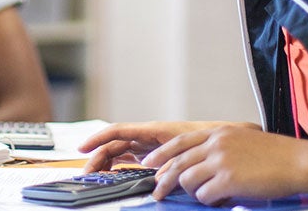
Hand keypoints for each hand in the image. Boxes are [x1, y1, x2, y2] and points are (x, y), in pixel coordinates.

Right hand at [78, 121, 233, 171]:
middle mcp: (147, 137)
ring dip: (105, 163)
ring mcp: (148, 146)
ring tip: (95, 177)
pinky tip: (111, 177)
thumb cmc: (208, 139)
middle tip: (87, 174)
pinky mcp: (153, 156)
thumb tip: (155, 173)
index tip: (82, 148)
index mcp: (152, 130)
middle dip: (97, 157)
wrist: (225, 139)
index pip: (118, 131)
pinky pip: (128, 160)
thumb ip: (169, 161)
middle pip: (114, 145)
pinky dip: (117, 167)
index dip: (98, 138)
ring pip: (119, 153)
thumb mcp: (188, 150)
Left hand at [141, 125, 304, 204]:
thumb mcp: (243, 141)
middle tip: (157, 192)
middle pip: (178, 163)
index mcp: (219, 133)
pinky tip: (221, 199)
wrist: (299, 161)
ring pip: (187, 180)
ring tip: (208, 196)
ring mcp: (221, 161)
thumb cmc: (276, 155)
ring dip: (194, 193)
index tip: (149, 164)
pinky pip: (204, 195)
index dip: (161, 154)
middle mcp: (216, 144)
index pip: (179, 142)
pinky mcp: (228, 179)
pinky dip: (209, 201)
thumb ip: (219, 150)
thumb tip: (199, 168)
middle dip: (164, 180)